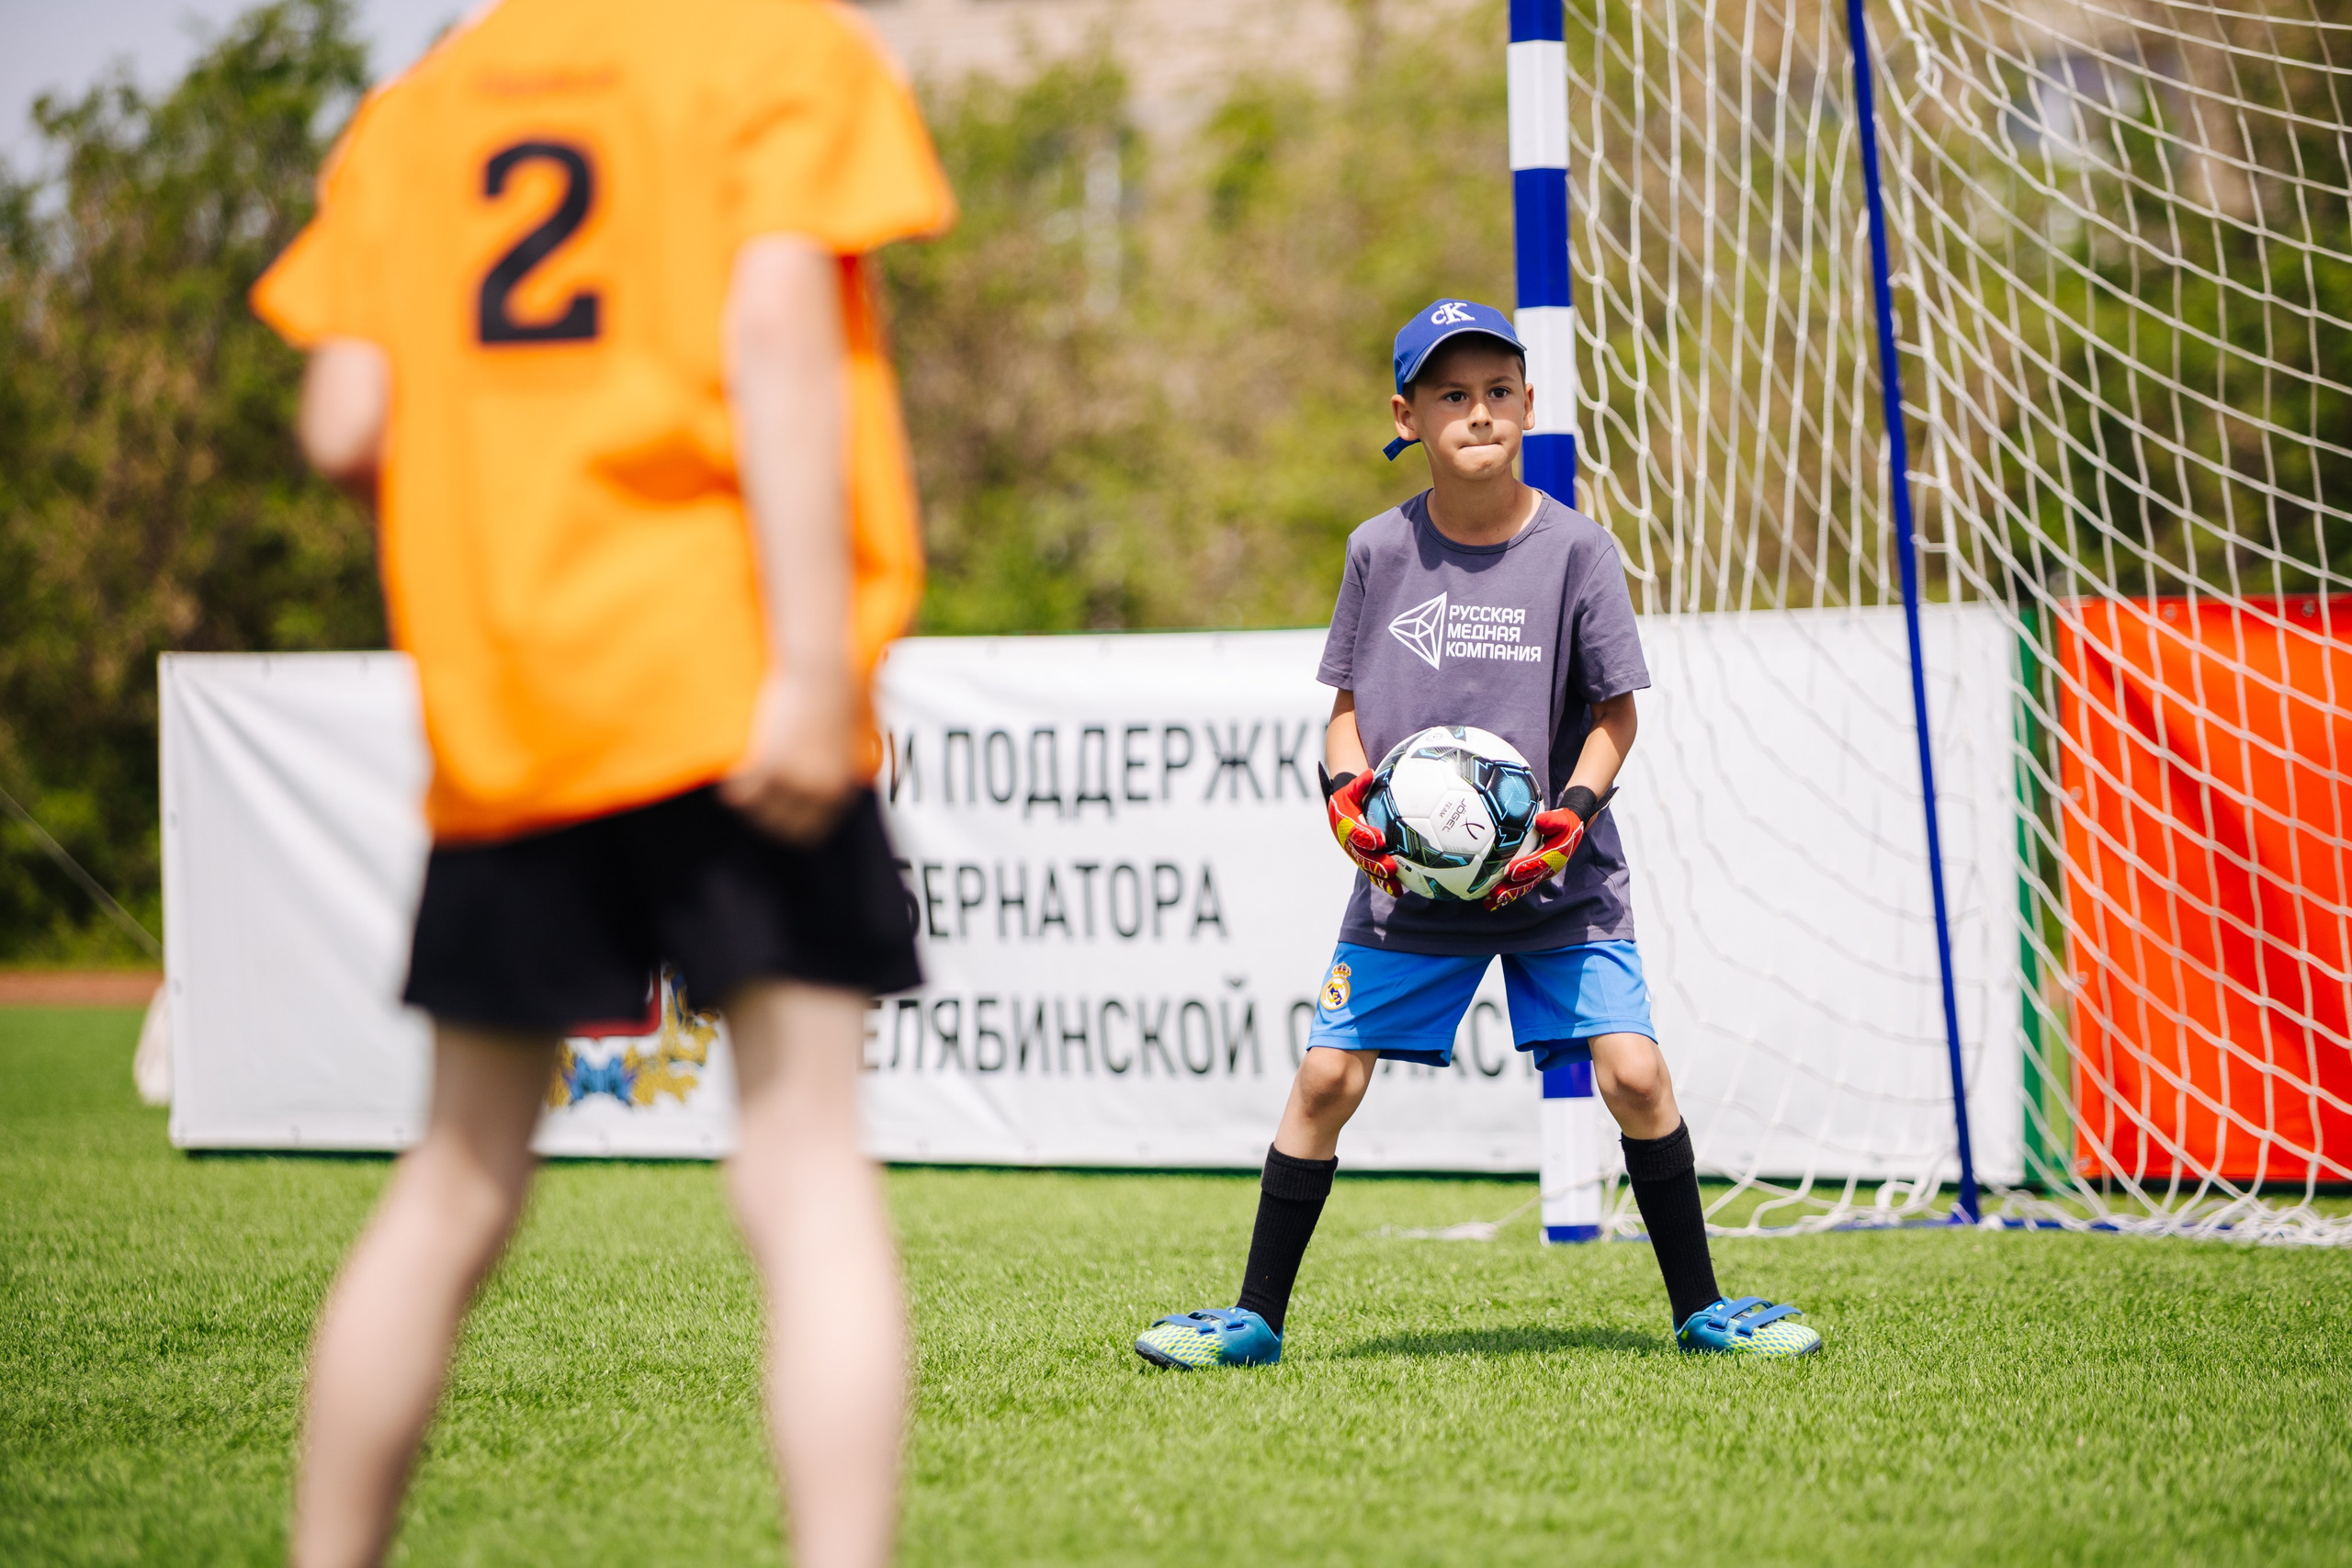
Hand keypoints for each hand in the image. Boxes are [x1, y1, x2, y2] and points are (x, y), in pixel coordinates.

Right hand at [721, 667, 862, 844]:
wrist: (819, 668)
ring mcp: (793, 779)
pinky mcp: (768, 763)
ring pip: (757, 813)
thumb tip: (846, 775)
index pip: (813, 830)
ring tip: (738, 793)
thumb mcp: (856, 736)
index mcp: (842, 786)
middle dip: (765, 819)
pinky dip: (730, 790)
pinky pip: (739, 793)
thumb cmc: (838, 690)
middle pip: (782, 828)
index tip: (777, 817)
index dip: (791, 826)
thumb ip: (847, 763)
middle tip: (751, 806)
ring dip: (745, 806)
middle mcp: (819, 789)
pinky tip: (727, 782)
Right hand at [1321, 763, 1402, 897]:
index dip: (1365, 836)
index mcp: (1343, 822)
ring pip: (1368, 867)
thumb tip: (1369, 774)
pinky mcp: (1363, 860)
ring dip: (1381, 878)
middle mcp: (1348, 841)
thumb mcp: (1352, 788)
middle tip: (1391, 868)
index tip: (1380, 839)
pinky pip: (1373, 872)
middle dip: (1375, 863)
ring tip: (1396, 888)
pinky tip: (1400, 890)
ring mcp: (1355, 853)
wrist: (1342, 808)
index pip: (1354, 831)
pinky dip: (1385, 882)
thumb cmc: (1352, 796)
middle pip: (1361, 855)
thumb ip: (1359, 783)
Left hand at [1485, 785, 1611, 909]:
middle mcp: (1548, 869)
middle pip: (1528, 881)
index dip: (1525, 868)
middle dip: (1512, 889)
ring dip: (1506, 896)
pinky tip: (1492, 899)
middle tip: (1495, 896)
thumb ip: (1551, 821)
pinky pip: (1520, 885)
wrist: (1570, 832)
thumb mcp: (1561, 819)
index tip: (1510, 872)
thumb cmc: (1562, 824)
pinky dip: (1507, 892)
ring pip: (1523, 887)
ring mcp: (1540, 874)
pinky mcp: (1534, 875)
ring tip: (1489, 904)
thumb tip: (1538, 821)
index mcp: (1555, 856)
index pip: (1539, 863)